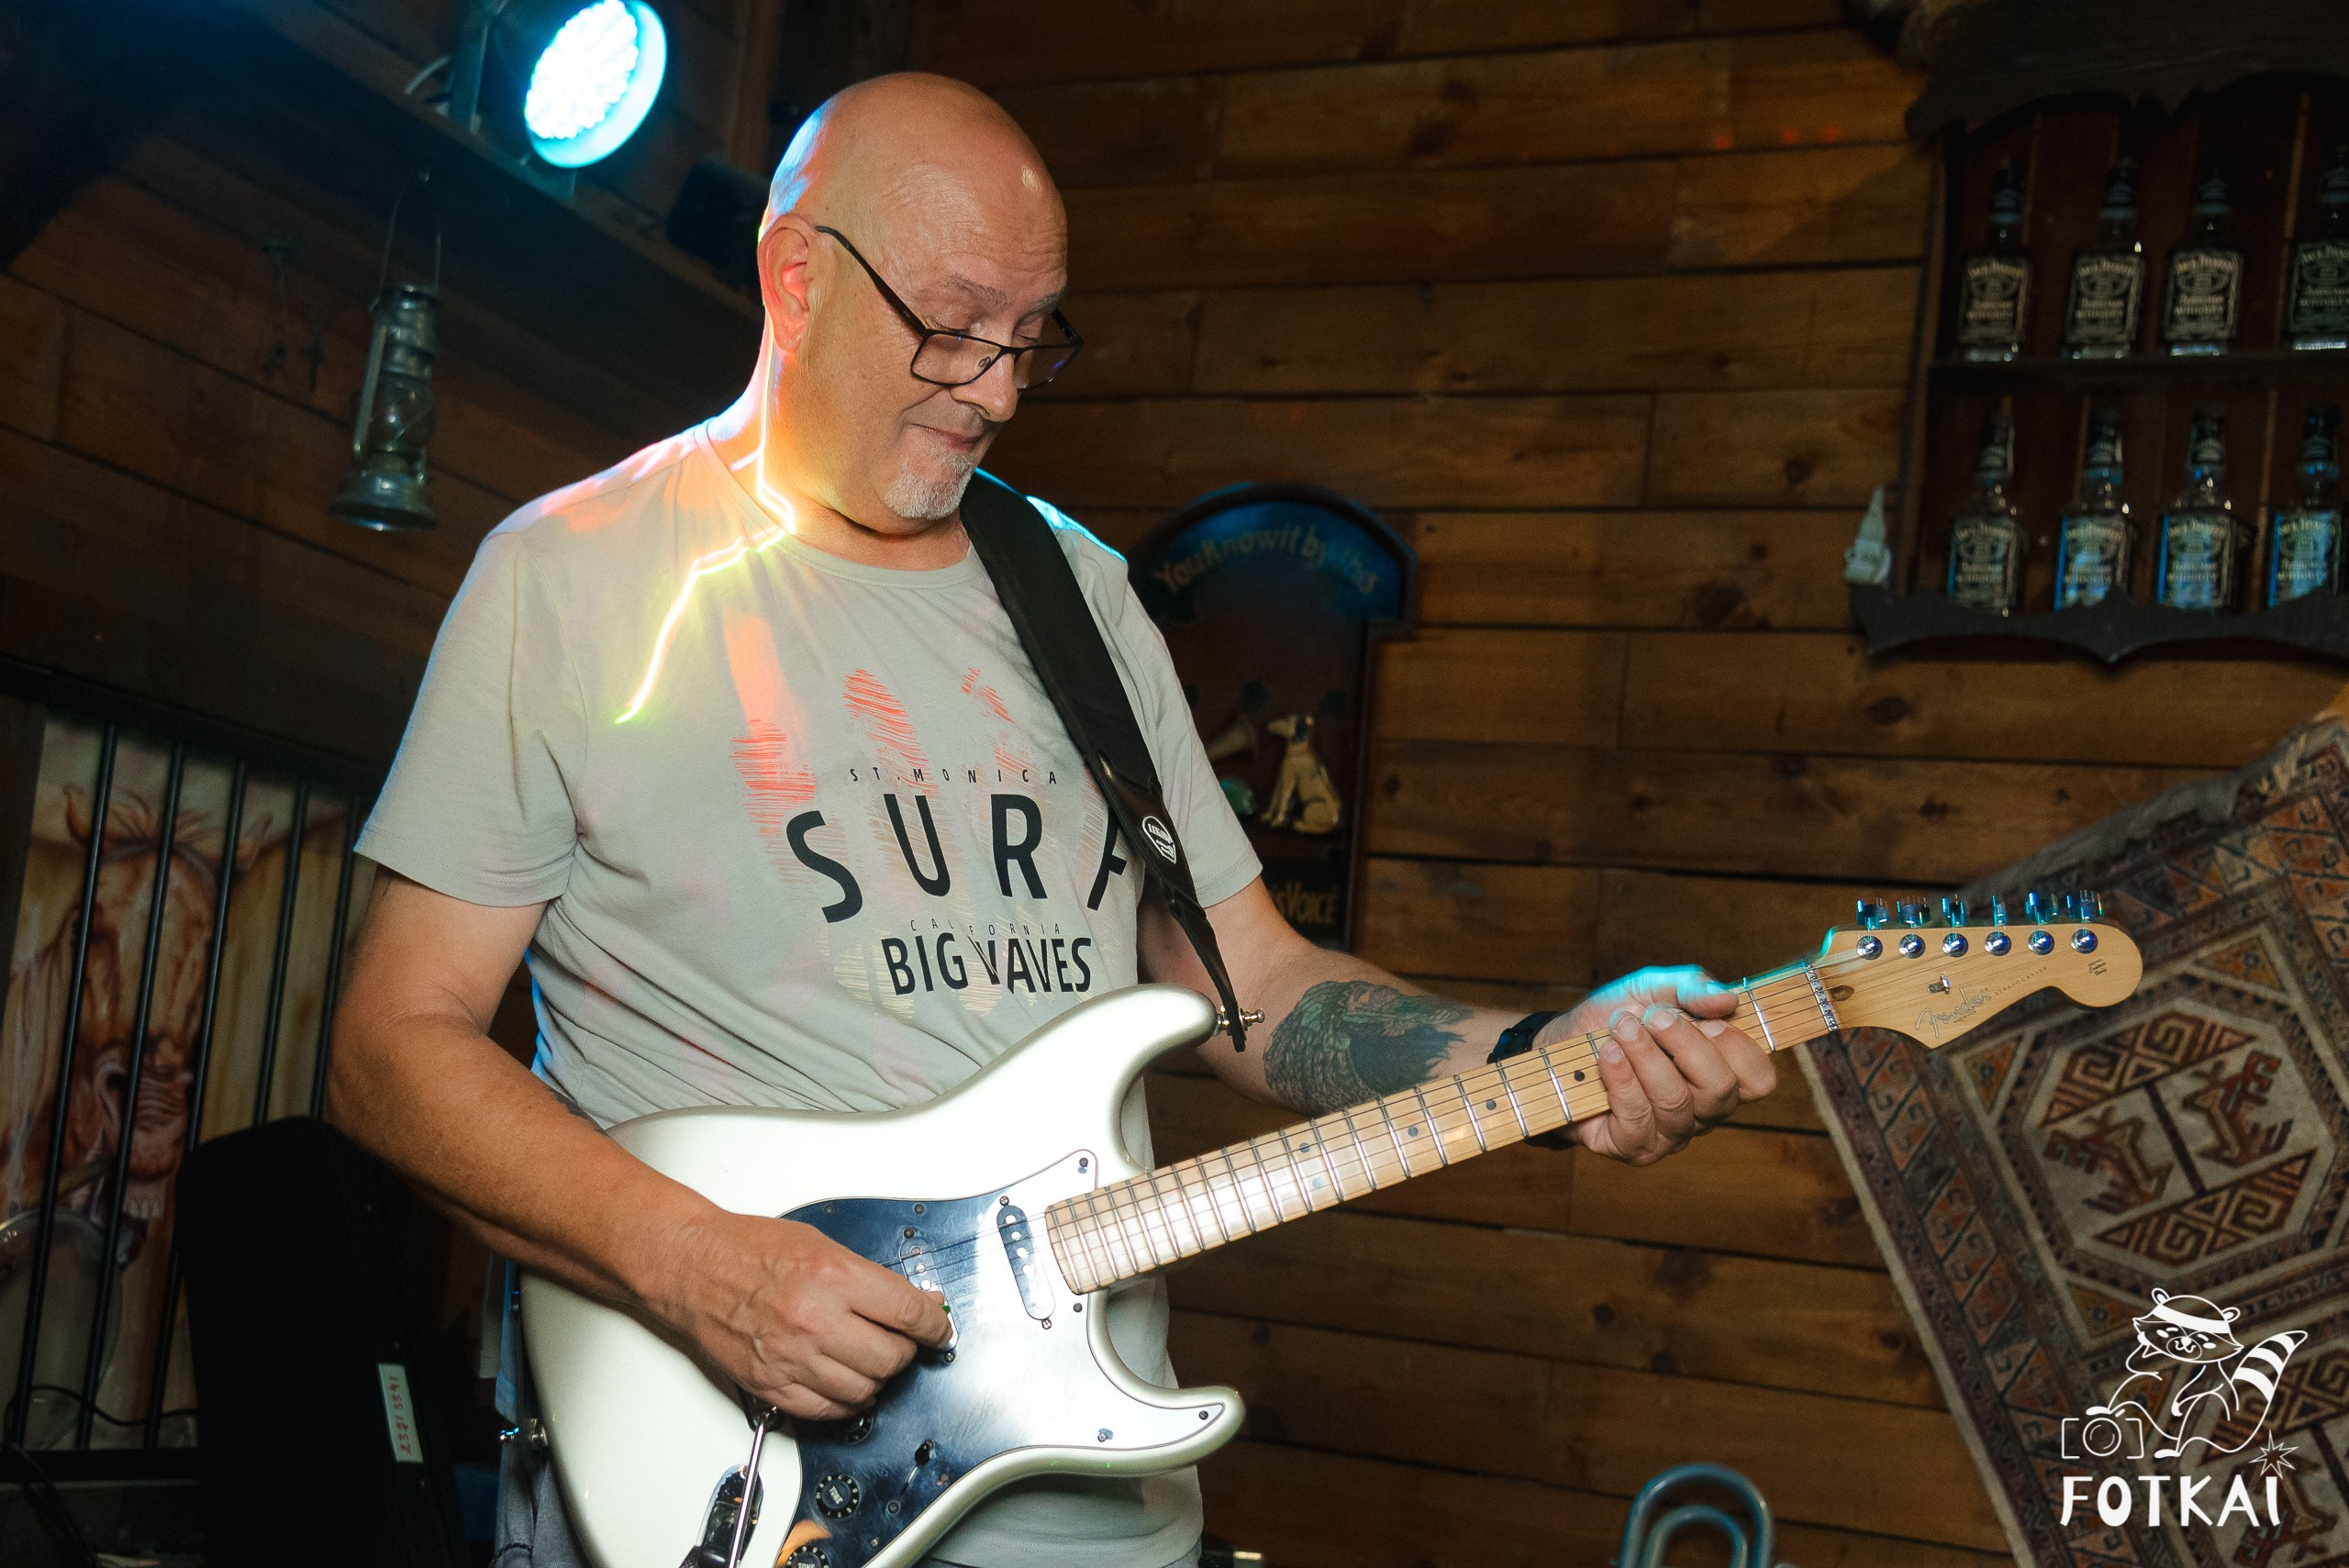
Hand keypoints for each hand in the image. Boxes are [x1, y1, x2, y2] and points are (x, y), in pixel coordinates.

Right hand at [643, 1210, 954, 1419]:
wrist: (693, 1267)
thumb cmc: (749, 1250)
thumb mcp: (822, 1245)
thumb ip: (870, 1278)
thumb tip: (915, 1304)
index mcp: (833, 1278)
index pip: (907, 1313)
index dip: (933, 1325)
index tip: (938, 1328)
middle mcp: (814, 1321)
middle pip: (890, 1358)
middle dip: (905, 1351)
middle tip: (901, 1340)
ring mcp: (791, 1358)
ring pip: (864, 1391)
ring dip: (877, 1379)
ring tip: (870, 1360)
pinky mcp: (771, 1384)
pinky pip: (826, 1411)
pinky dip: (846, 1402)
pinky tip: (846, 1384)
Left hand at [1549, 966, 1774, 1164]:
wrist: (1561, 1043)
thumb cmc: (1616, 1018)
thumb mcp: (1652, 988)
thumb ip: (1691, 987)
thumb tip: (1727, 998)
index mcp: (1721, 1074)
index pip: (1758, 1080)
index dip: (1739, 1048)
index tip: (1706, 1018)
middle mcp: (1702, 1111)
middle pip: (1720, 1090)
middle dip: (1686, 1045)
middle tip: (1654, 1016)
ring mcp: (1669, 1134)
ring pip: (1675, 1102)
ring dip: (1646, 1057)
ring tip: (1622, 1028)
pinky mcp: (1631, 1147)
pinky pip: (1637, 1119)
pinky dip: (1621, 1079)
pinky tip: (1607, 1055)